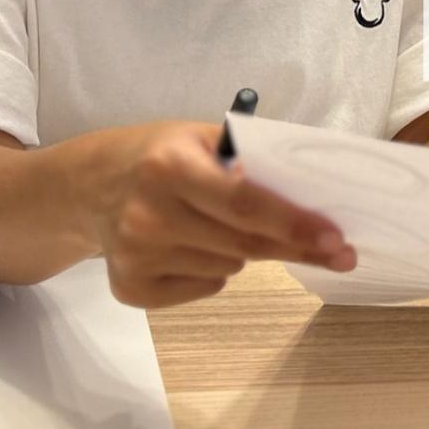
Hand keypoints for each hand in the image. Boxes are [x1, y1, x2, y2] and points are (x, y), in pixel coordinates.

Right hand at [92, 121, 356, 307]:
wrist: (90, 186)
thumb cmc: (160, 155)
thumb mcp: (200, 138)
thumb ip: (247, 162)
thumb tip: (309, 194)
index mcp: (170, 166)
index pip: (243, 202)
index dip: (292, 223)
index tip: (335, 238)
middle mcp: (148, 215)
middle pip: (243, 244)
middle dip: (295, 247)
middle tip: (338, 251)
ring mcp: (136, 257)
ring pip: (229, 269)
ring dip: (241, 251)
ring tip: (211, 224)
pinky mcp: (130, 290)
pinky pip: (206, 288)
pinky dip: (213, 272)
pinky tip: (187, 247)